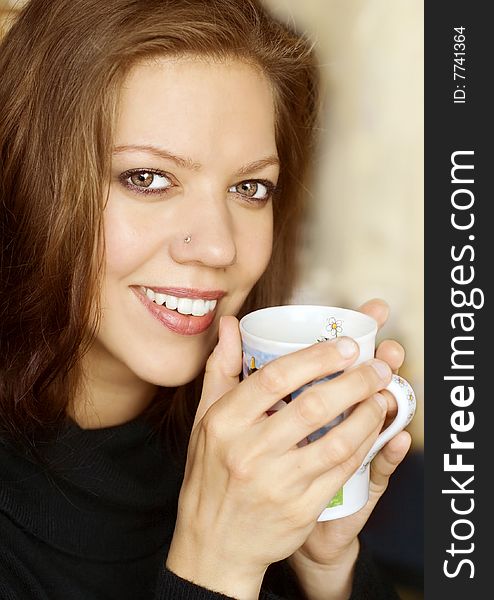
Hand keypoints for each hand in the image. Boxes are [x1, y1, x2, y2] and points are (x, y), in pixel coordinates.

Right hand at [166, 314, 391, 599]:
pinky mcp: (300, 510)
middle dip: (354, 380)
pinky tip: (374, 429)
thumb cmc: (211, 472)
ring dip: (368, 413)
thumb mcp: (205, 419)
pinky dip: (365, 445)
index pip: (273, 378)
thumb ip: (221, 368)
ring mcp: (276, 484)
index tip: (346, 345)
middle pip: (312, 406)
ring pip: (336, 440)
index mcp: (223, 422)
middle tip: (377, 366)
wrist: (213, 545)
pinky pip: (342, 471)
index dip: (315, 357)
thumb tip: (230, 323)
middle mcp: (247, 452)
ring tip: (383, 395)